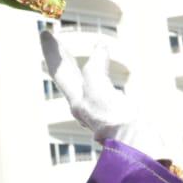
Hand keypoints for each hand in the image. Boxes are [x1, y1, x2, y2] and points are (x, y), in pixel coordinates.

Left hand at [40, 30, 165, 158]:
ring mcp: (99, 110)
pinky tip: (101, 69)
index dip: (52, 51)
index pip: (60, 71)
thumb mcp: (100, 92)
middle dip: (60, 56)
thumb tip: (98, 46)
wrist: (139, 151)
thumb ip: (95, 70)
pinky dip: (97, 71)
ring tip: (72, 53)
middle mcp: (84, 105)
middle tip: (51, 38)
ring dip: (75, 65)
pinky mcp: (114, 113)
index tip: (44, 32)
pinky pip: (99, 86)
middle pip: (67, 75)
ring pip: (82, 81)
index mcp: (78, 100)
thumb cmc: (118, 123)